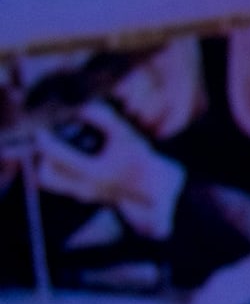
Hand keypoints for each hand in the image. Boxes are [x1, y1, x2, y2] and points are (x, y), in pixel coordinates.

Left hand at [36, 101, 185, 237]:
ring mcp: (82, 194)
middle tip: (47, 142)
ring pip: (49, 181)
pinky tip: (64, 156)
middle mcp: (84, 186)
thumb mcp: (125, 133)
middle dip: (41, 158)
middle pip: (45, 175)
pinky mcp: (83, 195)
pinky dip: (56, 170)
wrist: (154, 185)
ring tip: (53, 149)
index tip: (43, 129)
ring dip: (46, 165)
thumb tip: (82, 108)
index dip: (45, 140)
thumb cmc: (138, 157)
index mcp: (93, 171)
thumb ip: (103, 118)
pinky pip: (59, 183)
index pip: (55, 156)